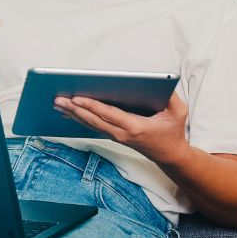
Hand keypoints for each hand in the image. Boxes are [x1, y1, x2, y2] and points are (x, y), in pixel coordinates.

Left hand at [54, 90, 191, 166]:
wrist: (170, 156)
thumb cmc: (173, 132)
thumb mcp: (179, 112)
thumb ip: (171, 96)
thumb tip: (162, 81)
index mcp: (135, 127)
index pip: (108, 114)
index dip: (91, 106)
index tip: (76, 98)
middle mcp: (122, 133)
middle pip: (94, 120)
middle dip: (74, 109)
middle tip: (58, 99)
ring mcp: (117, 136)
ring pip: (91, 124)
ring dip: (73, 114)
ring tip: (57, 104)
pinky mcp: (115, 136)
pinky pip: (94, 126)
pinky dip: (80, 119)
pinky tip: (68, 113)